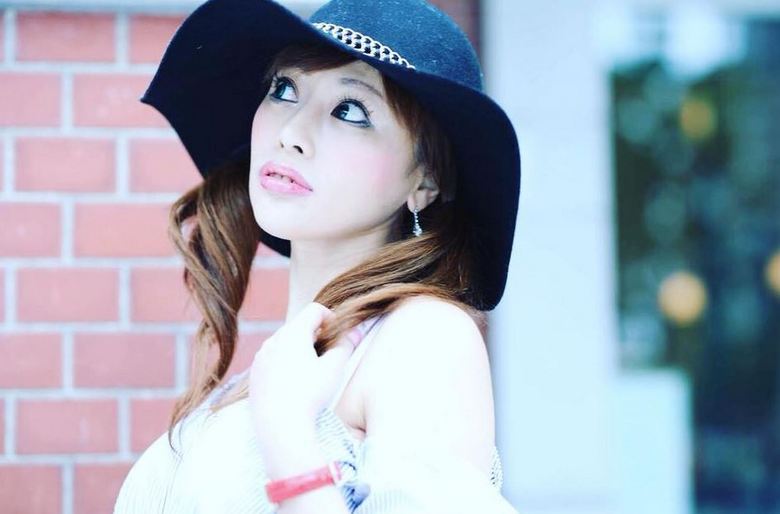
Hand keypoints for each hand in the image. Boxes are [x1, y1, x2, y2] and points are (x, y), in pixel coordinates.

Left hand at [249, 302, 364, 438]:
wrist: (280, 425)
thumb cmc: (309, 394)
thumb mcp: (334, 368)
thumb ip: (346, 345)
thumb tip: (356, 331)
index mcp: (293, 333)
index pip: (314, 310)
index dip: (330, 317)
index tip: (338, 332)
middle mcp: (273, 340)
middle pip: (297, 325)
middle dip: (315, 333)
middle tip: (328, 351)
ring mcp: (261, 357)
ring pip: (283, 342)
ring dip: (299, 347)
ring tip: (311, 368)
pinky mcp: (254, 374)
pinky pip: (272, 358)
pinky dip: (285, 361)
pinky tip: (294, 382)